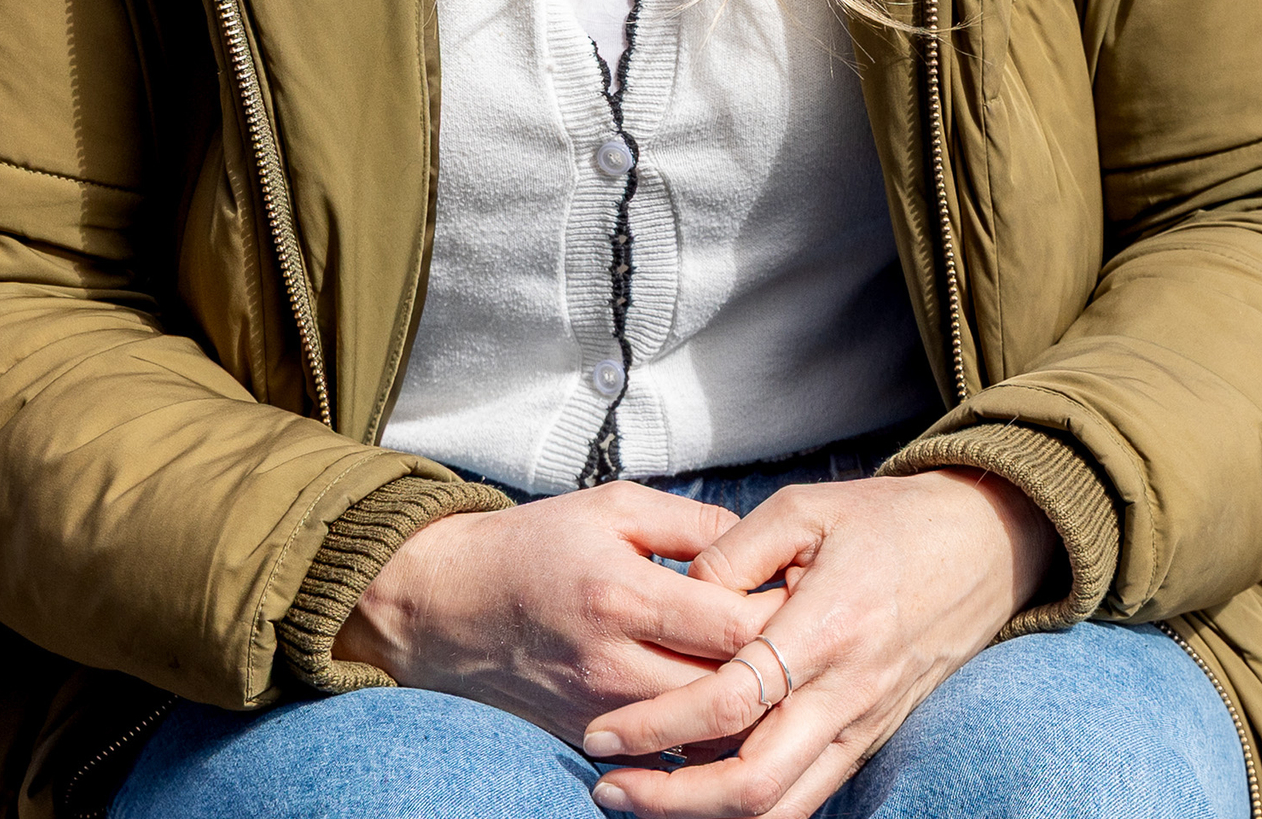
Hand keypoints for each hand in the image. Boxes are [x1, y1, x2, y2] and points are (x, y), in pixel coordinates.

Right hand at [334, 483, 779, 742]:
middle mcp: (613, 664)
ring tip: (782, 671)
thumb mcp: (615, 506)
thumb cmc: (534, 546)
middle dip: (779, 667)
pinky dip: (707, 737)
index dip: (785, 613)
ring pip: (704, 732)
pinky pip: (667, 753)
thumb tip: (764, 544)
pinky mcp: (590, 738)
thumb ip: (695, 522)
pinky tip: (735, 706)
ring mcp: (600, 710)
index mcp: (623, 596)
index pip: (733, 624)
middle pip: (728, 688)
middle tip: (811, 637)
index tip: (814, 592)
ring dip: (750, 708)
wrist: (447, 606)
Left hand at [579, 468, 1060, 818]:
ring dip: (704, 818)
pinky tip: (701, 794)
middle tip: (608, 786)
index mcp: (828, 627)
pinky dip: (750, 810)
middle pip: (753, 782)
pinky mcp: (871, 737)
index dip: (659, 725)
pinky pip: (808, 797)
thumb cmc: (892, 520)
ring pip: (782, 808)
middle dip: (669, 799)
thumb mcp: (805, 507)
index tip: (605, 734)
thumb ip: (731, 552)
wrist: (986, 543)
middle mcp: (848, 690)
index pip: (733, 700)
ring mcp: (864, 722)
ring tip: (643, 799)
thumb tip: (679, 600)